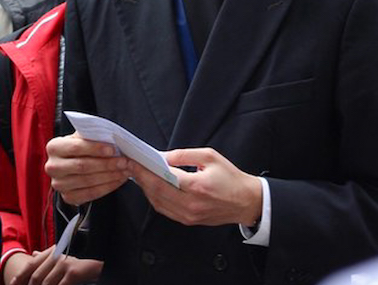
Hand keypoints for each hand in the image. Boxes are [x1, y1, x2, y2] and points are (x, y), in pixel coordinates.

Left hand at [4, 247, 102, 284]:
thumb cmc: (78, 265)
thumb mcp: (62, 259)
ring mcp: (64, 263)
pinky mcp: (73, 272)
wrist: (99, 263)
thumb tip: (33, 253)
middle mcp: (56, 256)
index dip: (19, 277)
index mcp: (51, 252)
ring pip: (46, 284)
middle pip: (36, 278)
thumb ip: (46, 257)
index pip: (30, 266)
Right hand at [44, 133, 130, 205]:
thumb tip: (110, 138)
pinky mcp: (68, 197)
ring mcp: (59, 184)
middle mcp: (53, 167)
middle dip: (106, 164)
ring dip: (110, 176)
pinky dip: (107, 187)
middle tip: (123, 161)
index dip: (95, 148)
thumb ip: (91, 136)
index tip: (113, 149)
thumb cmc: (79, 148)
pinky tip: (118, 180)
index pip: (76, 147)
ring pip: (88, 181)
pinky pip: (91, 194)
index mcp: (54, 147)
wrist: (72, 164)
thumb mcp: (81, 137)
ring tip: (124, 170)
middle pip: (83, 166)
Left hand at [128, 147, 261, 226]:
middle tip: (130, 166)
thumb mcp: (210, 157)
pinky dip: (155, 199)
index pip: (164, 177)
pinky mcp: (189, 221)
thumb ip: (185, 155)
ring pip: (158, 203)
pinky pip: (165, 210)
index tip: (134, 160)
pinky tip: (150, 188)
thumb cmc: (231, 178)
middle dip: (141, 178)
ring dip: (145, 189)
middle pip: (157, 191)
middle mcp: (191, 203)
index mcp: (197, 186)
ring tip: (138, 175)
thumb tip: (164, 157)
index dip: (146, 169)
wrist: (247, 202)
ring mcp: (189, 215)